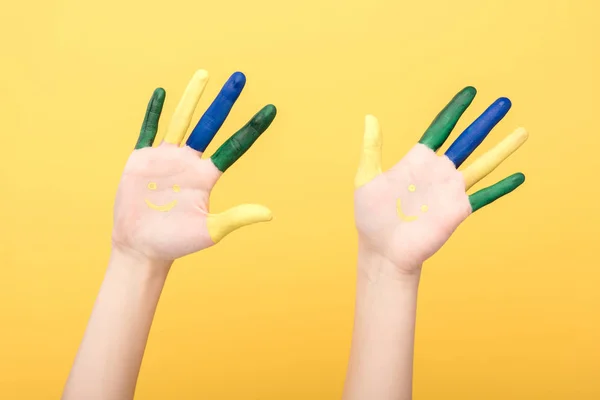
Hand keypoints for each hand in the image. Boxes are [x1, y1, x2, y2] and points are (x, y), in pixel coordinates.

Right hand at [112, 70, 276, 262]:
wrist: (142, 247)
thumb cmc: (176, 243)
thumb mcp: (210, 230)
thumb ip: (237, 217)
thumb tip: (269, 214)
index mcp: (206, 176)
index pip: (235, 146)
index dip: (253, 128)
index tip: (271, 109)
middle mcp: (189, 162)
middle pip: (210, 124)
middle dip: (225, 101)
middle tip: (240, 78)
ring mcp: (166, 158)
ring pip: (182, 121)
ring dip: (192, 97)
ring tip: (205, 74)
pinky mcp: (142, 160)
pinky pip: (149, 130)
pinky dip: (154, 112)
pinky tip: (162, 92)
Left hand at [354, 87, 526, 274]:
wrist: (383, 251)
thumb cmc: (371, 218)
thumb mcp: (367, 178)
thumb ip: (372, 148)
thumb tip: (371, 117)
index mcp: (417, 161)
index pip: (441, 129)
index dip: (455, 111)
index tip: (470, 93)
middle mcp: (438, 172)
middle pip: (468, 140)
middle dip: (486, 121)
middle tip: (504, 102)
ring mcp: (450, 191)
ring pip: (483, 164)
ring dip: (503, 149)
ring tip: (523, 131)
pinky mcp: (458, 210)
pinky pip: (484, 196)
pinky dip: (501, 187)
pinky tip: (519, 177)